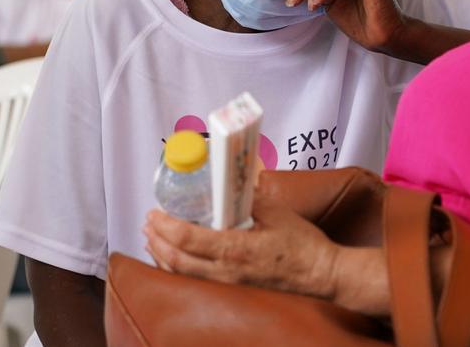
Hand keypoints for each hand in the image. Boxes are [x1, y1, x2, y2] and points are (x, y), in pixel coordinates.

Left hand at [143, 190, 340, 300]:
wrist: (321, 274)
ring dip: (163, 256)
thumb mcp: (276, 212)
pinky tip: (174, 259)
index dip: (166, 226)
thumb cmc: (303, 244)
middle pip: (177, 261)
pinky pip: (196, 281)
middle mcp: (228, 271)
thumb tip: (229, 182)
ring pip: (183, 275)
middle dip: (157, 241)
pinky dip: (178, 268)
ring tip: (152, 239)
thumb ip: (248, 198)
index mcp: (236, 249)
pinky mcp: (234, 287)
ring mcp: (229, 282)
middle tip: (148, 223)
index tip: (154, 213)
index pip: (189, 240)